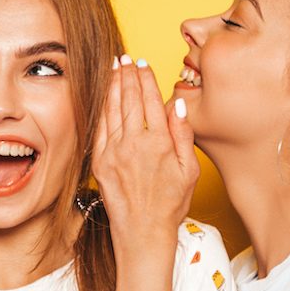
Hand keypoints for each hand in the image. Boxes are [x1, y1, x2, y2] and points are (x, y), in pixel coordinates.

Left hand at [92, 55, 198, 250]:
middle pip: (129, 99)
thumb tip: (177, 105)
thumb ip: (183, 135)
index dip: (146, 78)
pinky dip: (101, 109)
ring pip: (112, 110)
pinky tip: (103, 97)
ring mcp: (114, 152)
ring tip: (114, 68)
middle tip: (125, 57)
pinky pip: (100, 128)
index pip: (151, 101)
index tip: (143, 63)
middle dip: (127, 75)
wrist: (142, 233)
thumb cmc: (170, 205)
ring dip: (113, 86)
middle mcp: (134, 144)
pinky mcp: (100, 162)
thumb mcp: (189, 171)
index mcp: (158, 143)